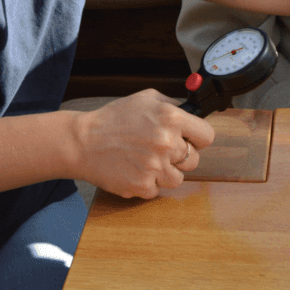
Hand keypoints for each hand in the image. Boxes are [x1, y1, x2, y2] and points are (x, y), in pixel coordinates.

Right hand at [67, 89, 214, 198]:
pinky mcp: (142, 186)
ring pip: (178, 179)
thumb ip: (172, 105)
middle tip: (161, 150)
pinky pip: (158, 190)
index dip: (198, 138)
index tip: (190, 139)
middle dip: (180, 156)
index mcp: (170, 118)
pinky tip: (134, 170)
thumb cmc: (113, 119)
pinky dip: (148, 183)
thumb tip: (192, 113)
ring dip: (165, 172)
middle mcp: (166, 142)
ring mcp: (154, 166)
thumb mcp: (145, 99)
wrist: (83, 142)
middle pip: (194, 160)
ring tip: (146, 160)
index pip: (207, 136)